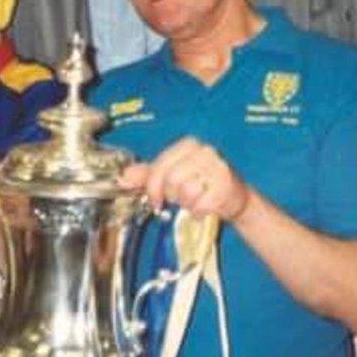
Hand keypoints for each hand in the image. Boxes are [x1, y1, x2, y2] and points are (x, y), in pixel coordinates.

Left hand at [119, 137, 249, 220]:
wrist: (234, 198)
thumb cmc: (200, 185)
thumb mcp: (172, 177)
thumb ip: (148, 175)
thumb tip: (123, 176)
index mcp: (187, 144)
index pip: (159, 166)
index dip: (153, 188)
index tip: (156, 201)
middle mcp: (204, 150)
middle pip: (172, 180)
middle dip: (174, 196)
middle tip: (182, 199)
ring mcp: (217, 166)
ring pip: (187, 191)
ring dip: (188, 204)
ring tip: (195, 202)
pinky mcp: (227, 184)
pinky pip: (202, 203)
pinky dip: (200, 211)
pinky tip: (205, 209)